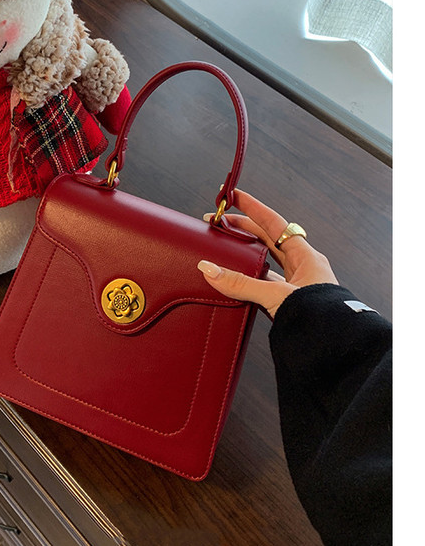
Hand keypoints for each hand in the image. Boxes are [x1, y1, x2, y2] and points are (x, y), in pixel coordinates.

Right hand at [198, 190, 337, 318]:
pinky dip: (249, 280)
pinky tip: (235, 281)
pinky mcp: (289, 304)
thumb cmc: (319, 318)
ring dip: (246, 255)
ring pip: (266, 262)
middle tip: (221, 223)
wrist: (336, 349)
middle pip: (268, 239)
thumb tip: (210, 270)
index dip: (253, 208)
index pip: (274, 223)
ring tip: (225, 249)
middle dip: (244, 229)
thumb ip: (241, 284)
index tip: (234, 196)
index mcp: (306, 257)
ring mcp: (296, 287)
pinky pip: (265, 285)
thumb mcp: (276, 295)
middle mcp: (302, 268)